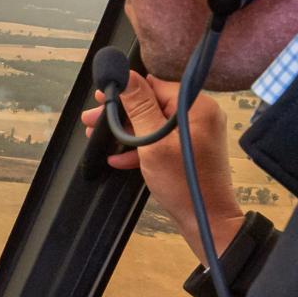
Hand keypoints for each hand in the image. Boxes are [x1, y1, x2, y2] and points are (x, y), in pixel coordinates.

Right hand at [81, 71, 245, 265]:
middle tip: (91, 118)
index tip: (101, 97)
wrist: (206, 222)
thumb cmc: (182, 182)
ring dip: (125, 130)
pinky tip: (117, 157)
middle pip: (152, 103)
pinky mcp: (187, 149)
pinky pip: (160, 139)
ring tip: (95, 135)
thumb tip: (125, 74)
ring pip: (152, 122)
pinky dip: (139, 146)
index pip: (156, 85)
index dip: (127, 90)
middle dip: (121, 112)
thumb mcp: (153, 142)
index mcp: (196, 106)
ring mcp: (194, 133)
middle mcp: (198, 114)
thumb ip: (139, 106)